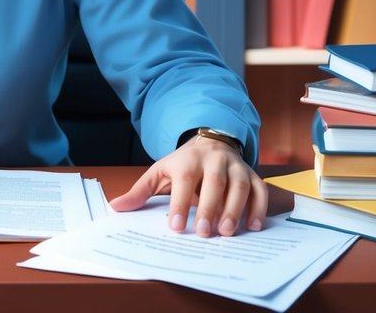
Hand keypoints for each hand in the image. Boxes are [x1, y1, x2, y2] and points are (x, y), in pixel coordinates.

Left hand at [108, 135, 267, 236]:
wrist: (210, 142)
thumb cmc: (182, 164)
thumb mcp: (159, 172)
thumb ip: (140, 191)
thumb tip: (116, 207)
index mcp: (187, 161)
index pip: (184, 182)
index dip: (180, 204)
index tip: (177, 227)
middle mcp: (214, 161)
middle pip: (215, 183)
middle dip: (210, 208)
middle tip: (205, 233)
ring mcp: (235, 167)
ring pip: (240, 186)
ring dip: (236, 209)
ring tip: (228, 232)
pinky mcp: (252, 174)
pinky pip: (260, 189)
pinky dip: (259, 207)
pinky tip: (254, 226)